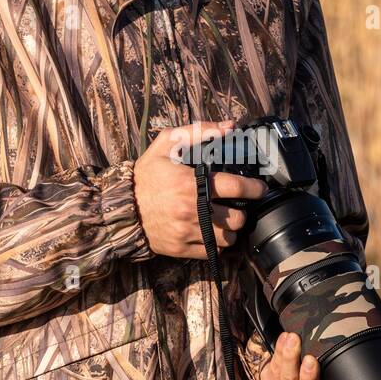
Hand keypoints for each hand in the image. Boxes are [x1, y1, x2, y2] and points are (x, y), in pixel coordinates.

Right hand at [134, 120, 267, 258]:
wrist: (121, 206)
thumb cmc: (146, 174)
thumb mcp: (167, 144)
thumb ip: (199, 130)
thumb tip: (230, 126)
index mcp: (191, 183)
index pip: (237, 187)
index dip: (254, 188)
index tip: (259, 188)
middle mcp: (192, 210)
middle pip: (237, 218)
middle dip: (241, 211)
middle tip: (236, 206)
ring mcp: (186, 232)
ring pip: (228, 239)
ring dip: (230, 230)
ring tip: (224, 221)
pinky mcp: (180, 248)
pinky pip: (212, 252)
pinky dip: (216, 244)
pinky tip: (211, 233)